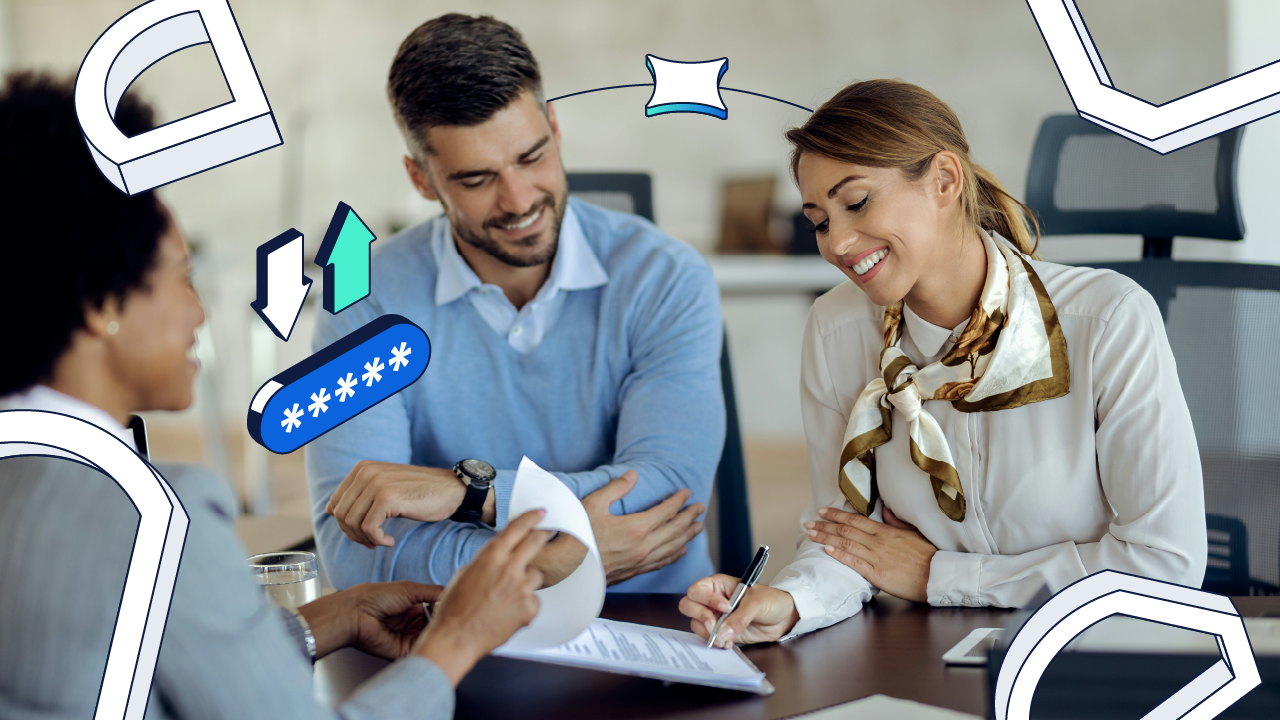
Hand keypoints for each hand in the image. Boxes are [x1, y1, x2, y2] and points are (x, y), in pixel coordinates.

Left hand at [297, 581, 442, 659]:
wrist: (357, 613)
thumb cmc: (379, 596)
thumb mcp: (411, 589)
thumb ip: (434, 592)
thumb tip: (453, 596)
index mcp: (414, 606)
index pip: (436, 609)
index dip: (446, 609)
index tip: (458, 607)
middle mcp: (412, 622)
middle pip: (435, 625)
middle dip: (444, 623)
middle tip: (455, 621)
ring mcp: (408, 636)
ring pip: (430, 638)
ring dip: (438, 634)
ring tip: (448, 629)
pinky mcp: (402, 651)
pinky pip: (420, 649)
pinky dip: (429, 645)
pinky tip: (437, 639)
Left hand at [325, 460, 495, 547]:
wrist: (452, 490)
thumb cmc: (420, 493)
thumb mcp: (385, 487)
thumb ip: (360, 494)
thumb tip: (331, 511)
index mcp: (362, 468)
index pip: (336, 503)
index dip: (345, 524)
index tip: (362, 534)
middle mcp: (366, 472)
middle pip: (342, 515)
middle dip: (354, 534)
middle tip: (372, 542)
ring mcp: (376, 483)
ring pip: (353, 523)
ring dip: (366, 539)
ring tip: (381, 541)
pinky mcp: (387, 498)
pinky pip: (369, 528)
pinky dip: (377, 540)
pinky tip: (390, 541)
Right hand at [412, 508, 551, 685]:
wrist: (455, 639)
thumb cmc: (454, 610)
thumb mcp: (465, 575)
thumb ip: (487, 562)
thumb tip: (501, 558)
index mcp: (490, 557)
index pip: (516, 529)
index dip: (530, 518)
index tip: (540, 513)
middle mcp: (508, 569)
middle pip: (534, 543)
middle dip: (543, 535)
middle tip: (548, 531)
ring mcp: (521, 589)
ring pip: (535, 576)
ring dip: (526, 582)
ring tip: (506, 597)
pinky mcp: (529, 608)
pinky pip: (533, 600)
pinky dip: (524, 605)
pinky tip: (508, 614)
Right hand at [582, 470, 704, 584]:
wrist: (567, 567)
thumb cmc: (578, 534)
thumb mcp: (595, 503)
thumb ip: (617, 488)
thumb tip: (633, 475)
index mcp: (636, 527)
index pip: (666, 511)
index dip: (679, 501)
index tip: (687, 492)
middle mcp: (644, 546)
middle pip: (676, 529)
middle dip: (690, 517)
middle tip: (701, 508)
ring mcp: (641, 561)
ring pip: (673, 548)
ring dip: (688, 536)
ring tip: (698, 527)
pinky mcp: (635, 571)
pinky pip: (662, 562)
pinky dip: (675, 555)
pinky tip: (681, 551)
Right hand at [679, 574, 798, 646]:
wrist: (784, 617)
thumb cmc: (771, 600)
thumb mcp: (757, 604)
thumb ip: (740, 618)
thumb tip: (723, 632)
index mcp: (718, 585)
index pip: (699, 590)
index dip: (707, 599)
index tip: (726, 608)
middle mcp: (712, 600)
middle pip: (689, 605)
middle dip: (700, 617)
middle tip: (714, 625)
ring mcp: (715, 616)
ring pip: (696, 624)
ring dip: (708, 633)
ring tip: (725, 638)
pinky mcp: (721, 631)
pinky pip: (709, 637)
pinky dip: (715, 642)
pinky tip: (728, 643)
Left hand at [806, 505, 936, 601]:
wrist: (938, 576)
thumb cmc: (928, 555)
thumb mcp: (913, 533)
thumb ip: (897, 522)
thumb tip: (886, 510)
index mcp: (886, 531)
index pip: (856, 520)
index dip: (837, 515)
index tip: (822, 511)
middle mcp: (878, 542)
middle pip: (846, 530)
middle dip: (825, 525)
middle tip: (809, 523)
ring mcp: (876, 557)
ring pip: (846, 544)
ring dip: (827, 538)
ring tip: (811, 534)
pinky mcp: (877, 574)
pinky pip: (854, 562)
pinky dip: (840, 555)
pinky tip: (827, 550)